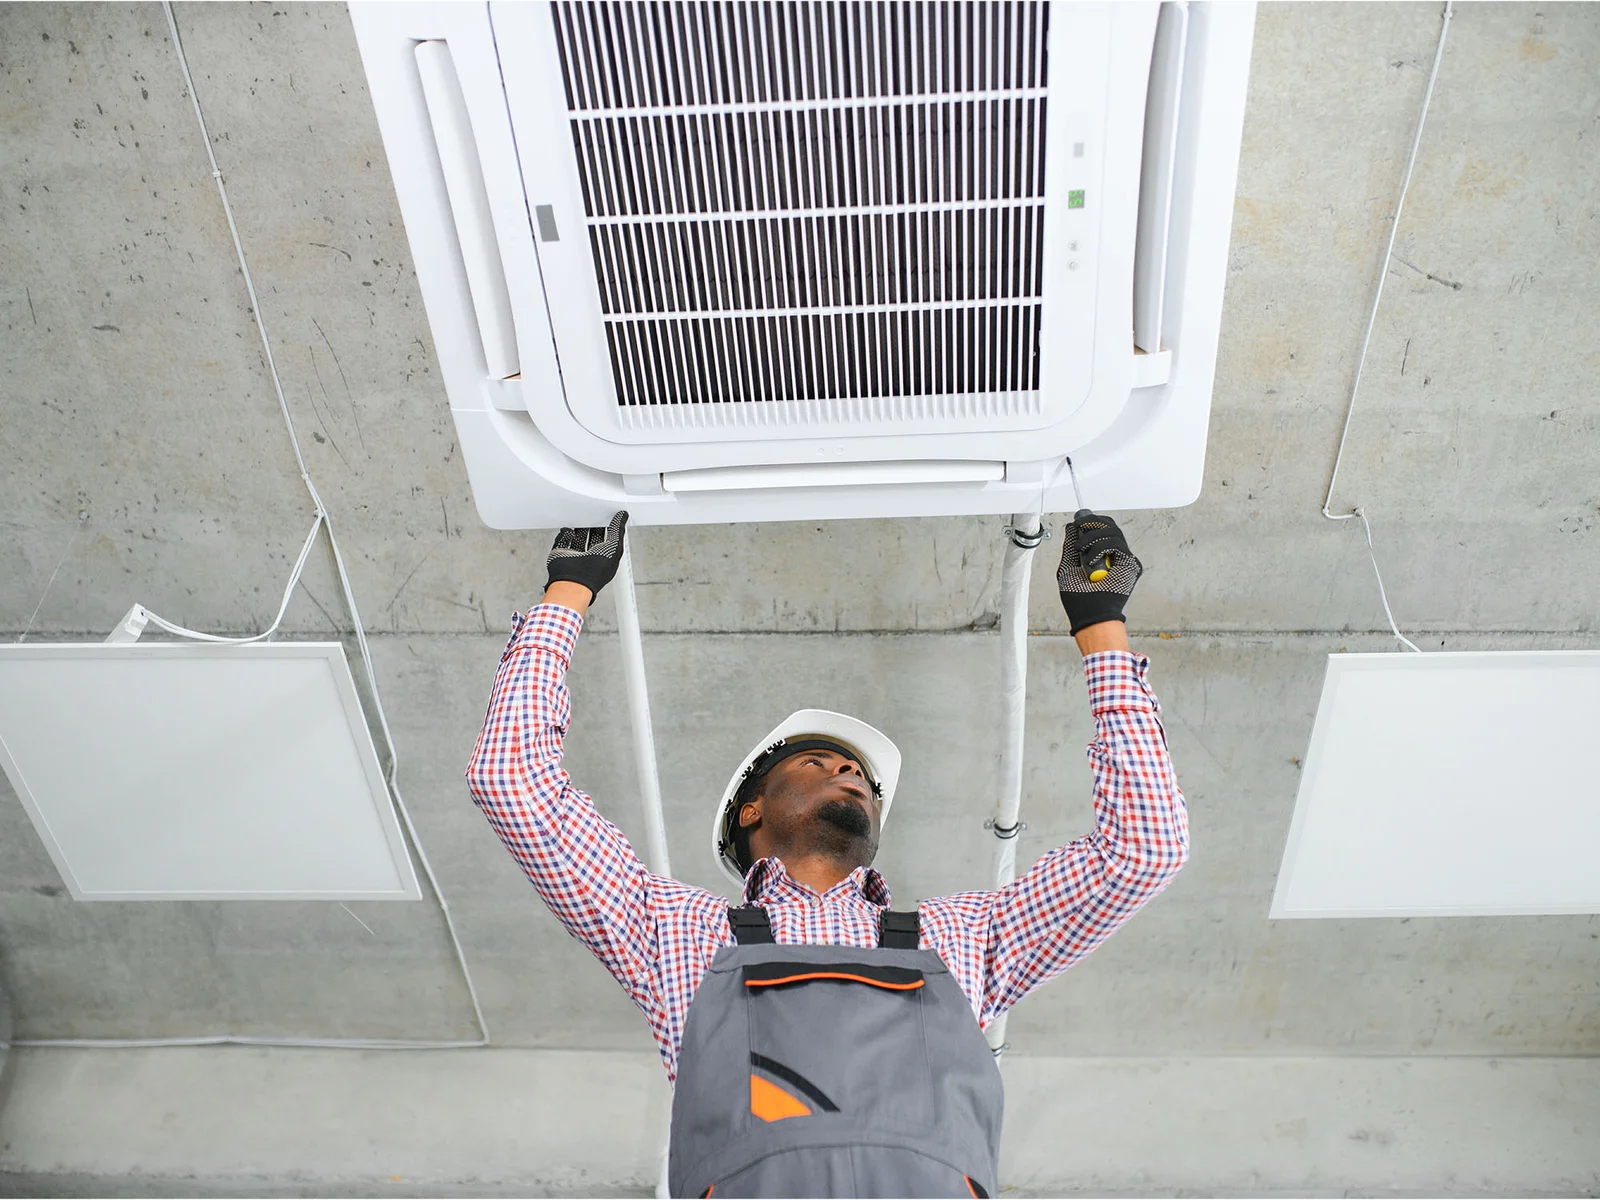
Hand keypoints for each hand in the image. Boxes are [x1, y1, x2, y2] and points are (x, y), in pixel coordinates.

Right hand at [545, 511, 628, 599]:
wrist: (573, 581)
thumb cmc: (596, 570)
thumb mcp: (614, 546)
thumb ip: (618, 530)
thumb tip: (622, 516)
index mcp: (604, 558)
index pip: (608, 540)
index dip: (609, 528)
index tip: (609, 515)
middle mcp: (589, 558)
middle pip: (592, 538)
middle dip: (593, 526)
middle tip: (595, 513)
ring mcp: (574, 557)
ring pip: (577, 538)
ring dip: (579, 528)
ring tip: (582, 517)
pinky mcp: (560, 555)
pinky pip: (562, 540)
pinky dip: (565, 533)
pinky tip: (569, 530)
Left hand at [1056, 511, 1142, 635]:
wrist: (1089, 614)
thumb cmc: (1078, 598)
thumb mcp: (1068, 566)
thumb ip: (1071, 546)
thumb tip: (1071, 527)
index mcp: (1101, 556)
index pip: (1102, 530)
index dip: (1091, 522)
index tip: (1077, 522)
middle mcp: (1114, 556)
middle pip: (1110, 526)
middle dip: (1092, 523)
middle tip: (1080, 526)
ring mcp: (1123, 560)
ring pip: (1113, 531)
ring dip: (1092, 537)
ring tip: (1081, 550)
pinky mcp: (1130, 564)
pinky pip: (1116, 544)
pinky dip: (1100, 547)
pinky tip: (1091, 560)